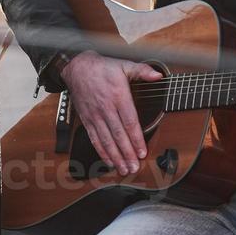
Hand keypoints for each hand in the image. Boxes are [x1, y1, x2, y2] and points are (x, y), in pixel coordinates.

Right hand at [59, 52, 162, 175]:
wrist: (77, 68)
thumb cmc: (102, 68)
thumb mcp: (124, 65)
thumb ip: (142, 71)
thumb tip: (158, 75)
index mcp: (118, 96)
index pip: (129, 122)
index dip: (136, 139)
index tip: (142, 152)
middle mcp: (106, 108)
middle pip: (118, 135)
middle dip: (127, 153)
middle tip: (135, 167)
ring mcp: (95, 116)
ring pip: (106, 140)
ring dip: (116, 156)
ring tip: (124, 169)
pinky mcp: (87, 120)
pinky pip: (94, 138)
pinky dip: (101, 152)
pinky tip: (109, 161)